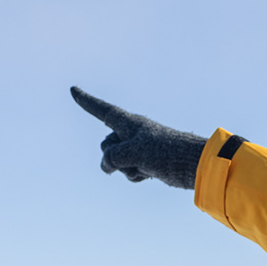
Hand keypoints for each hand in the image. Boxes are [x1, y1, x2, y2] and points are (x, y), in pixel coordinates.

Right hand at [70, 86, 207, 190]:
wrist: (193, 166)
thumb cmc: (165, 153)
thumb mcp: (132, 152)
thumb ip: (112, 157)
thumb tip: (106, 166)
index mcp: (129, 123)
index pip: (102, 110)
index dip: (86, 101)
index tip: (73, 90)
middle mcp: (133, 133)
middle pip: (106, 144)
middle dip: (111, 156)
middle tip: (132, 158)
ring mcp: (139, 149)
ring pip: (116, 161)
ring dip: (125, 169)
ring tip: (145, 166)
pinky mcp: (147, 163)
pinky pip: (128, 171)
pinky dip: (135, 175)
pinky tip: (150, 174)